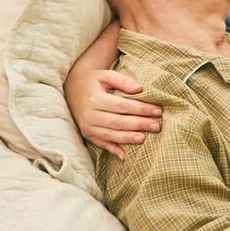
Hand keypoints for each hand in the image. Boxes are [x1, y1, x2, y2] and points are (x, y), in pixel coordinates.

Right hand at [63, 21, 161, 159]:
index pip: (123, 106)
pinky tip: (124, 155)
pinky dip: (112, 150)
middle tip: (157, 126)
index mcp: (96, 98)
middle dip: (139, 124)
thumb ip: (123, 81)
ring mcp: (87, 126)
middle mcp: (90, 114)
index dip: (141, 109)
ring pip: (110, 135)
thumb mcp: (106, 75)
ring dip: (128, 138)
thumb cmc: (93, 80)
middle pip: (118, 122)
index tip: (157, 111)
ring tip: (144, 138)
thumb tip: (140, 89)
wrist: (72, 88)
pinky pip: (100, 143)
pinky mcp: (86, 134)